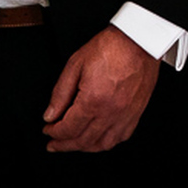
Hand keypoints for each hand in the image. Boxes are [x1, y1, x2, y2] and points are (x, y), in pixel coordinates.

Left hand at [43, 26, 159, 151]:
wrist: (139, 40)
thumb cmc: (111, 47)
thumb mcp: (75, 65)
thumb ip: (60, 93)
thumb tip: (50, 115)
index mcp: (93, 100)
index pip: (68, 128)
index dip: (54, 132)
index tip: (48, 130)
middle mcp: (110, 112)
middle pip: (83, 141)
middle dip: (64, 144)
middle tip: (55, 143)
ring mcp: (125, 114)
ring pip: (102, 144)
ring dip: (85, 147)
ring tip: (74, 143)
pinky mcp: (136, 112)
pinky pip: (121, 137)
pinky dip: (107, 142)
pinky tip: (98, 138)